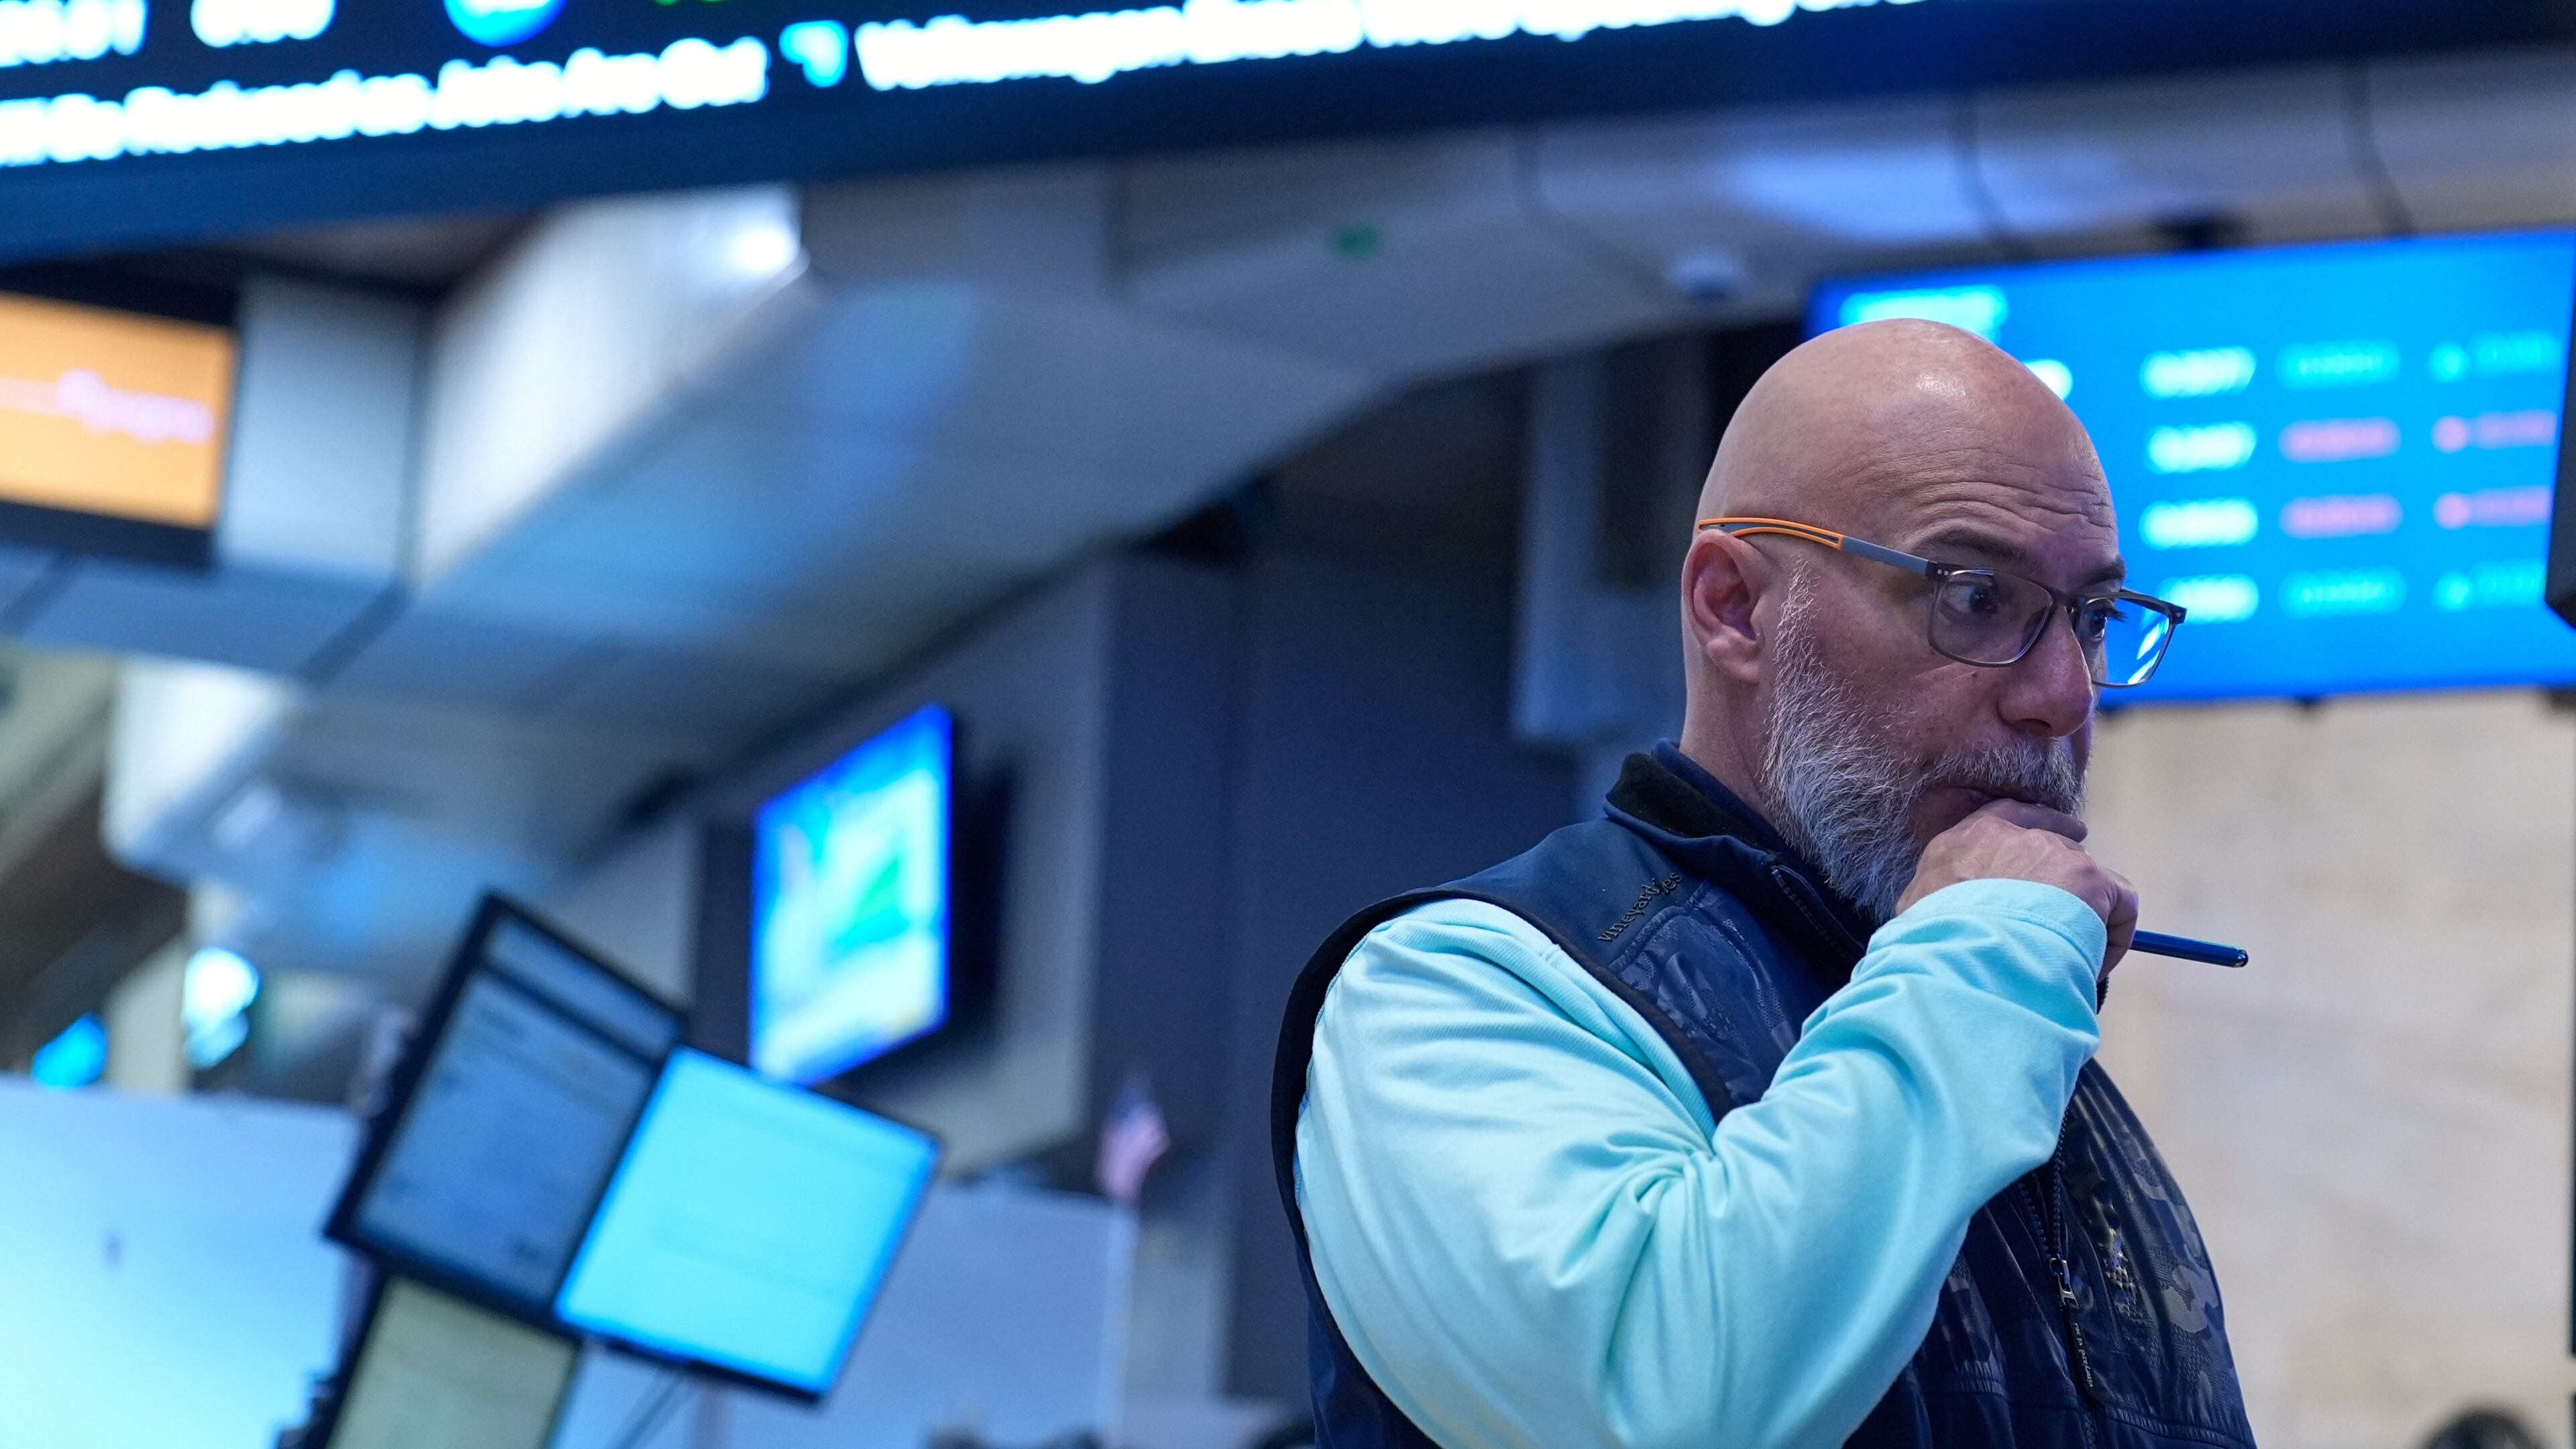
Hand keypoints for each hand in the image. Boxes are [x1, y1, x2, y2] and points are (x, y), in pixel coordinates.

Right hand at [1896, 799, 2137, 975]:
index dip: (2036, 827)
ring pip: (2087, 879)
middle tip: (2070, 913)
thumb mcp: (1916, 913)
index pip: (2005, 817)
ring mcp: (2052, 852)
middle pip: (2055, 845)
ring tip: (2074, 954)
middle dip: (2064, 878)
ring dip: (2084, 913)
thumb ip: (1936, 903)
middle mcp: (2010, 836)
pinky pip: (2121, 904)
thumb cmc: (1932, 943)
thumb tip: (1944, 922)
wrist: (1961, 955)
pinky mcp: (2089, 877)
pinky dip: (2116, 936)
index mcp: (1962, 842)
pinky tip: (2094, 966)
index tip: (2062, 837)